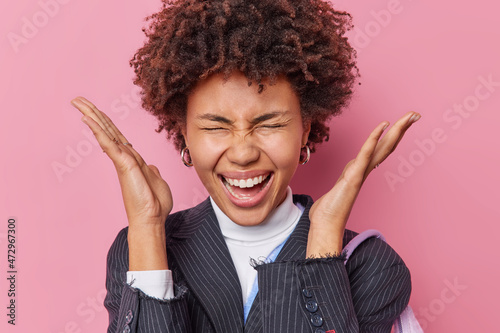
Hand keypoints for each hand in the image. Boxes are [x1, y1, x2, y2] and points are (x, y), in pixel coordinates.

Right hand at [71, 96, 171, 269]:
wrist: (152, 218)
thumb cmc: (155, 203)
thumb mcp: (156, 180)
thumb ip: (151, 170)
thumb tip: (151, 166)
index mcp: (132, 159)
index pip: (116, 135)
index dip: (106, 121)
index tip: (95, 109)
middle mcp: (124, 157)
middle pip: (107, 129)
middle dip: (93, 113)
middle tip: (78, 100)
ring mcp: (122, 160)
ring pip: (105, 133)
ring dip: (92, 116)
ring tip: (78, 103)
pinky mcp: (123, 164)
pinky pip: (109, 144)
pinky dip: (99, 130)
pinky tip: (88, 119)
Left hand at [306, 111, 420, 257]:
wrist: (325, 225)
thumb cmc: (330, 209)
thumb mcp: (340, 186)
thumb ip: (346, 179)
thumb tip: (347, 176)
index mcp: (362, 170)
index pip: (380, 149)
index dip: (392, 135)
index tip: (402, 121)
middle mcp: (365, 170)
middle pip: (387, 145)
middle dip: (401, 129)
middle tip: (416, 114)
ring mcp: (361, 174)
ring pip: (381, 147)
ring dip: (395, 130)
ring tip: (408, 116)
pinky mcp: (353, 177)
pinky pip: (365, 155)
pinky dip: (373, 140)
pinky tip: (382, 127)